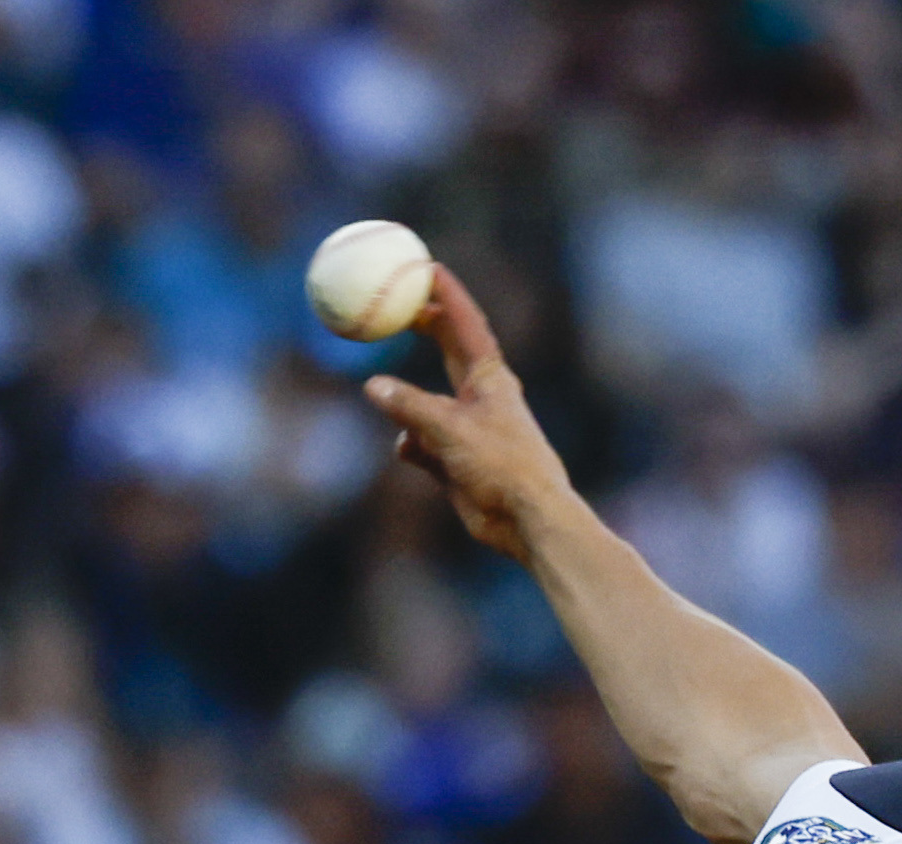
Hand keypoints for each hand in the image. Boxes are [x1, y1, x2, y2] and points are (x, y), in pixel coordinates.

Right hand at [360, 270, 574, 563]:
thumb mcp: (449, 430)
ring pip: (429, 399)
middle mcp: (481, 397)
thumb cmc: (502, 467)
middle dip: (425, 324)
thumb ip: (409, 406)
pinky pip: (423, 443)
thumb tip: (373, 387)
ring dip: (408, 396)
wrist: (528, 520)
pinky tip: (406, 451)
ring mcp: (469, 429)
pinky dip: (410, 443)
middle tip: (395, 304)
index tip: (424, 265)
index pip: (465, 322)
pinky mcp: (458, 461)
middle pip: (449, 348)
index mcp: (490, 378)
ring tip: (383, 390)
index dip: (445, 293)